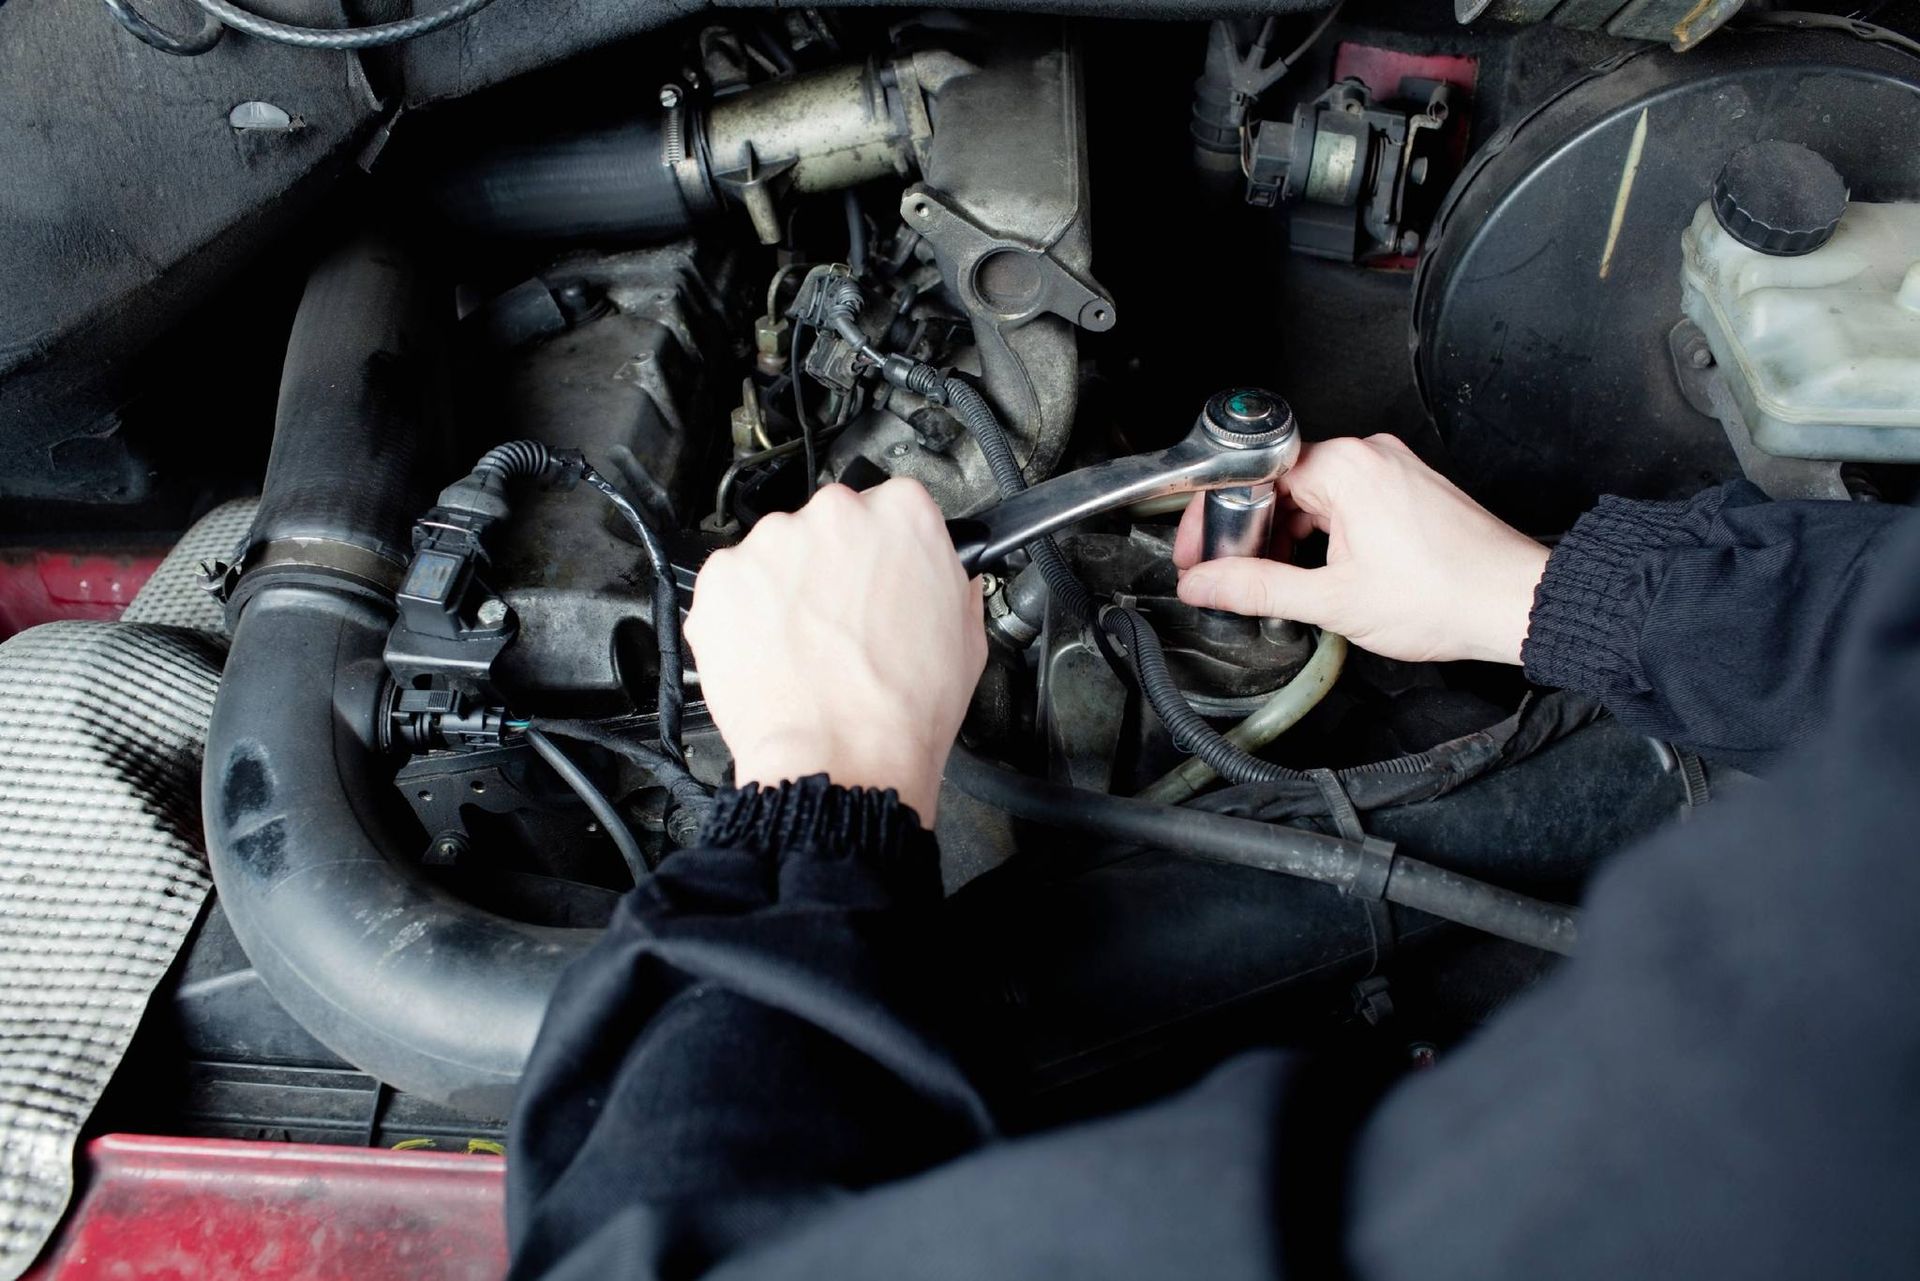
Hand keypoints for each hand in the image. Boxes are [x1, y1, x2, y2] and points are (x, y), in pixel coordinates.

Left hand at [684, 479, 985, 821]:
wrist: (839, 760)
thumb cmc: (903, 711)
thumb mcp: (966, 640)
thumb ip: (951, 586)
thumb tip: (942, 577)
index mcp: (904, 516)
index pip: (893, 506)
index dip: (886, 551)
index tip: (880, 576)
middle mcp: (835, 515)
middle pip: (830, 525)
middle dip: (833, 568)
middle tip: (843, 625)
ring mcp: (773, 543)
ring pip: (779, 555)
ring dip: (787, 591)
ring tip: (805, 650)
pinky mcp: (723, 577)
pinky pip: (733, 585)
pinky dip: (744, 615)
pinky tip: (772, 654)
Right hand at [1174, 435, 1548, 664]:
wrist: (1517, 604)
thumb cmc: (1446, 595)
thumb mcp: (1334, 601)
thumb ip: (1257, 588)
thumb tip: (1205, 585)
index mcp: (1345, 466)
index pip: (1253, 478)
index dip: (1218, 521)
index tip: (1202, 554)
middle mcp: (1369, 454)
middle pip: (1280, 485)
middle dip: (1252, 534)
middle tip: (1233, 577)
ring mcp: (1391, 469)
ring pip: (1312, 497)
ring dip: (1288, 538)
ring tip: (1283, 585)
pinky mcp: (1407, 489)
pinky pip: (1344, 503)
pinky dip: (1322, 536)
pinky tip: (1321, 574)